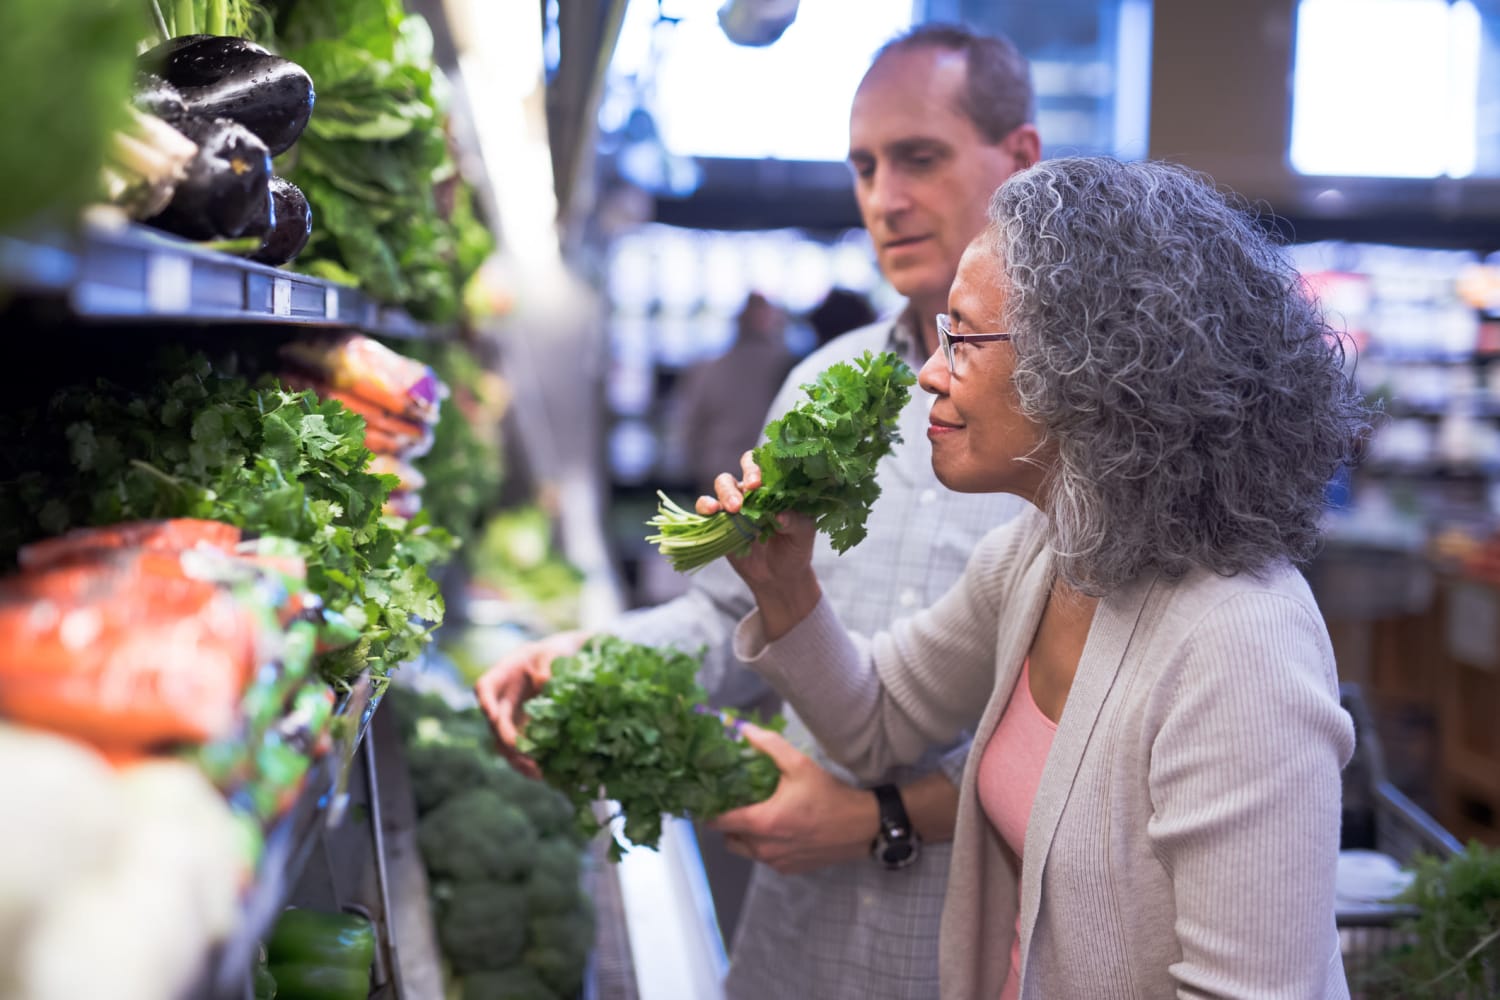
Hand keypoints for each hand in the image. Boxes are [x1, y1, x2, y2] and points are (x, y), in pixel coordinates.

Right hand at [473, 629, 589, 777]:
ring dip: (517, 759)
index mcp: (504, 675)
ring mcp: (513, 719)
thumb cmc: (558, 654)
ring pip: (504, 744)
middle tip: (522, 752)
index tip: (492, 714)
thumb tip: (543, 683)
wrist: (570, 665)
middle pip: (494, 723)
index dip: (485, 702)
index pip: (484, 688)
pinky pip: (522, 752)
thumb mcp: (554, 653)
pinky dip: (530, 764)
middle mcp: (503, 700)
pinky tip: (545, 774)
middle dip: (507, 739)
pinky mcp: (527, 733)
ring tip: (536, 771)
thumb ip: (547, 663)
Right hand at [696, 452, 819, 636]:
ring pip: (723, 484)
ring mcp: (735, 505)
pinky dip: (706, 506)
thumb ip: (796, 522)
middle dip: (744, 476)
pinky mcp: (720, 522)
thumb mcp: (803, 535)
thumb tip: (780, 515)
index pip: (767, 465)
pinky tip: (711, 512)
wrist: (778, 577)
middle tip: (750, 490)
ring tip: (733, 508)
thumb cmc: (795, 549)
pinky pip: (706, 507)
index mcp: (775, 488)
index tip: (760, 482)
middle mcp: (753, 491)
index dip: (761, 467)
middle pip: (742, 469)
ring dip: (725, 492)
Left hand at [706, 723, 877, 874]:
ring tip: (756, 814)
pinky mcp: (787, 869)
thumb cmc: (830, 795)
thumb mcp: (800, 764)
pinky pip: (762, 858)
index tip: (708, 795)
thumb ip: (769, 746)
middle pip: (727, 837)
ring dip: (743, 835)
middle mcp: (764, 848)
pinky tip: (776, 829)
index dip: (709, 808)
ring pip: (743, 850)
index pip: (718, 821)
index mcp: (763, 822)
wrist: (862, 827)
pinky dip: (762, 846)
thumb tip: (742, 729)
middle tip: (735, 801)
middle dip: (727, 821)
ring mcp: (775, 862)